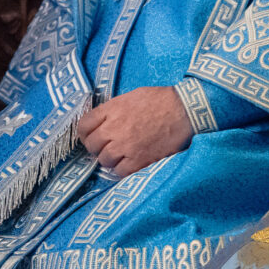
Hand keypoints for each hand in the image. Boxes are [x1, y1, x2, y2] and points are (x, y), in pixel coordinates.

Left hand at [75, 86, 193, 179]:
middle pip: (91, 145)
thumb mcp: (131, 96)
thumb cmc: (161, 100)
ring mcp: (126, 146)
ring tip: (120, 155)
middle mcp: (114, 128)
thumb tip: (102, 122)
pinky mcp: (139, 160)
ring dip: (110, 159)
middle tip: (107, 147)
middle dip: (97, 147)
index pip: (83, 126)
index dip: (85, 133)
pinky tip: (129, 163)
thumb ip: (113, 110)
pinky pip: (119, 172)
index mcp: (111, 110)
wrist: (185, 110)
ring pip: (104, 160)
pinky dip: (122, 169)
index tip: (90, 136)